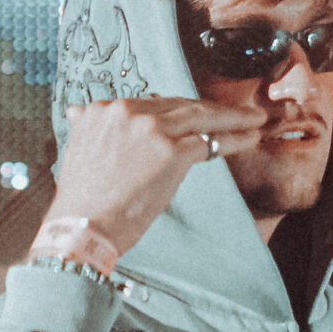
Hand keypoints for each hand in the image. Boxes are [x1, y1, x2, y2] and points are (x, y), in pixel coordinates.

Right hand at [40, 99, 267, 261]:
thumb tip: (78, 113)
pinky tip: (249, 140)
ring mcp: (152, 130)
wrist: (82, 228)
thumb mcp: (77, 151)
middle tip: (241, 111)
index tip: (202, 112)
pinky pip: (210, 142)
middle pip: (182, 105)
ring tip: (255, 120)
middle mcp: (128, 112)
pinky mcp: (171, 152)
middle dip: (214, 109)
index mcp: (104, 110)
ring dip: (234, 119)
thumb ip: (86, 127)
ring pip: (202, 117)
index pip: (156, 103)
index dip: (183, 109)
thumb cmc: (81, 201)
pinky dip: (234, 140)